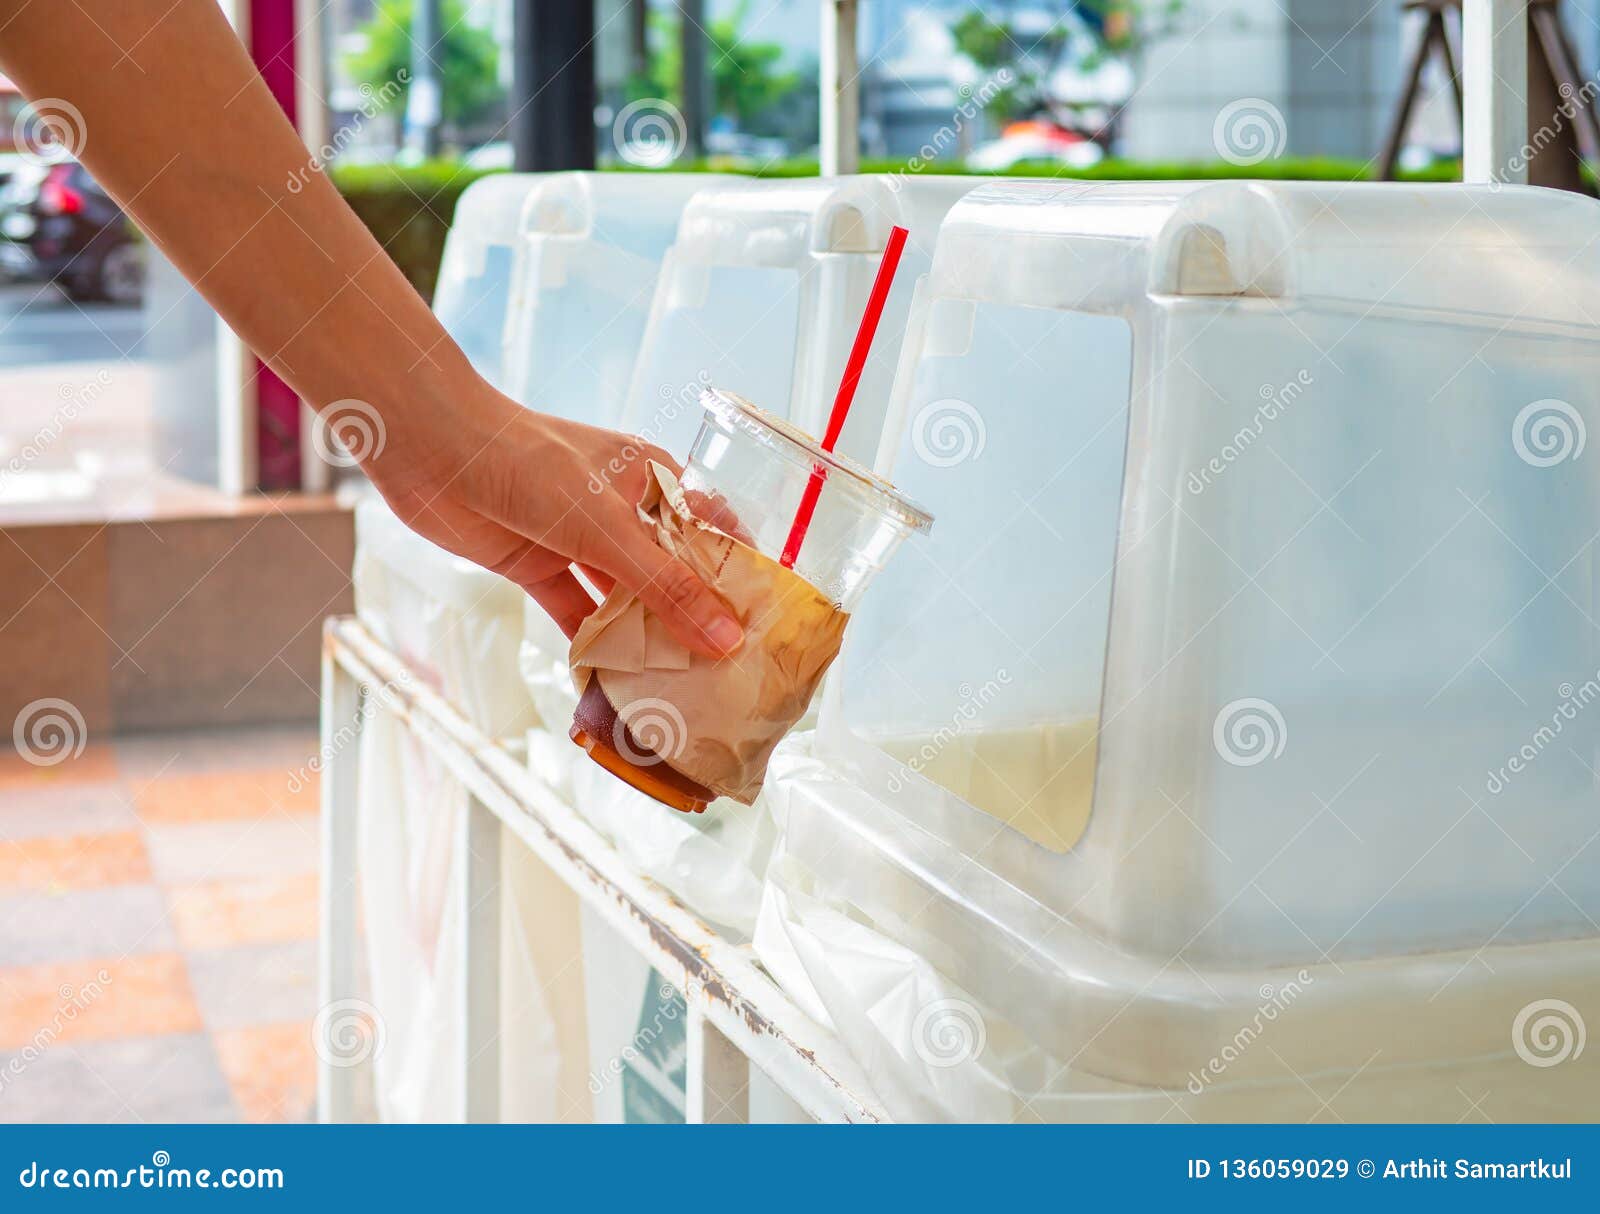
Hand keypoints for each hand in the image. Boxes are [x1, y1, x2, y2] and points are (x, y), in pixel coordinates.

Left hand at [363, 382, 744, 657]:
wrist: (431, 450)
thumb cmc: (528, 464)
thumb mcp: (607, 528)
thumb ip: (666, 587)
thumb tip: (725, 638)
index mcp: (651, 478)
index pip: (711, 532)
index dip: (737, 576)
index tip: (765, 625)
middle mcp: (620, 509)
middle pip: (668, 571)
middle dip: (692, 617)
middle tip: (726, 673)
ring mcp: (577, 539)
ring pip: (623, 597)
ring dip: (643, 636)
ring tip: (679, 688)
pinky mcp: (537, 564)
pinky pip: (574, 612)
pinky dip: (591, 644)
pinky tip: (614, 683)